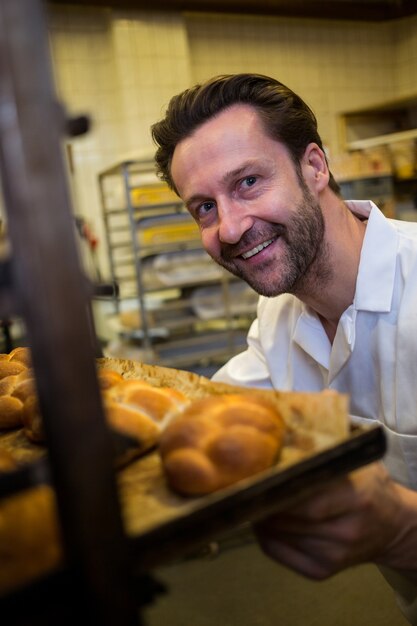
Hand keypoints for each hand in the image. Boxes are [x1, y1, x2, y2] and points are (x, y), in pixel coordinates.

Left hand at [254, 462, 416, 579]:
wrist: (393, 527)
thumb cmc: (369, 486)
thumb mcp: (358, 462)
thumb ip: (331, 448)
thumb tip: (293, 427)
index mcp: (357, 497)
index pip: (309, 500)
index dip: (280, 491)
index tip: (260, 477)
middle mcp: (347, 530)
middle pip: (292, 520)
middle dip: (266, 503)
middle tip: (247, 487)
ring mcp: (335, 555)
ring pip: (283, 537)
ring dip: (261, 519)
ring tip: (251, 500)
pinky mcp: (323, 571)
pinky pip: (282, 555)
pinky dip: (266, 538)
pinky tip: (261, 522)